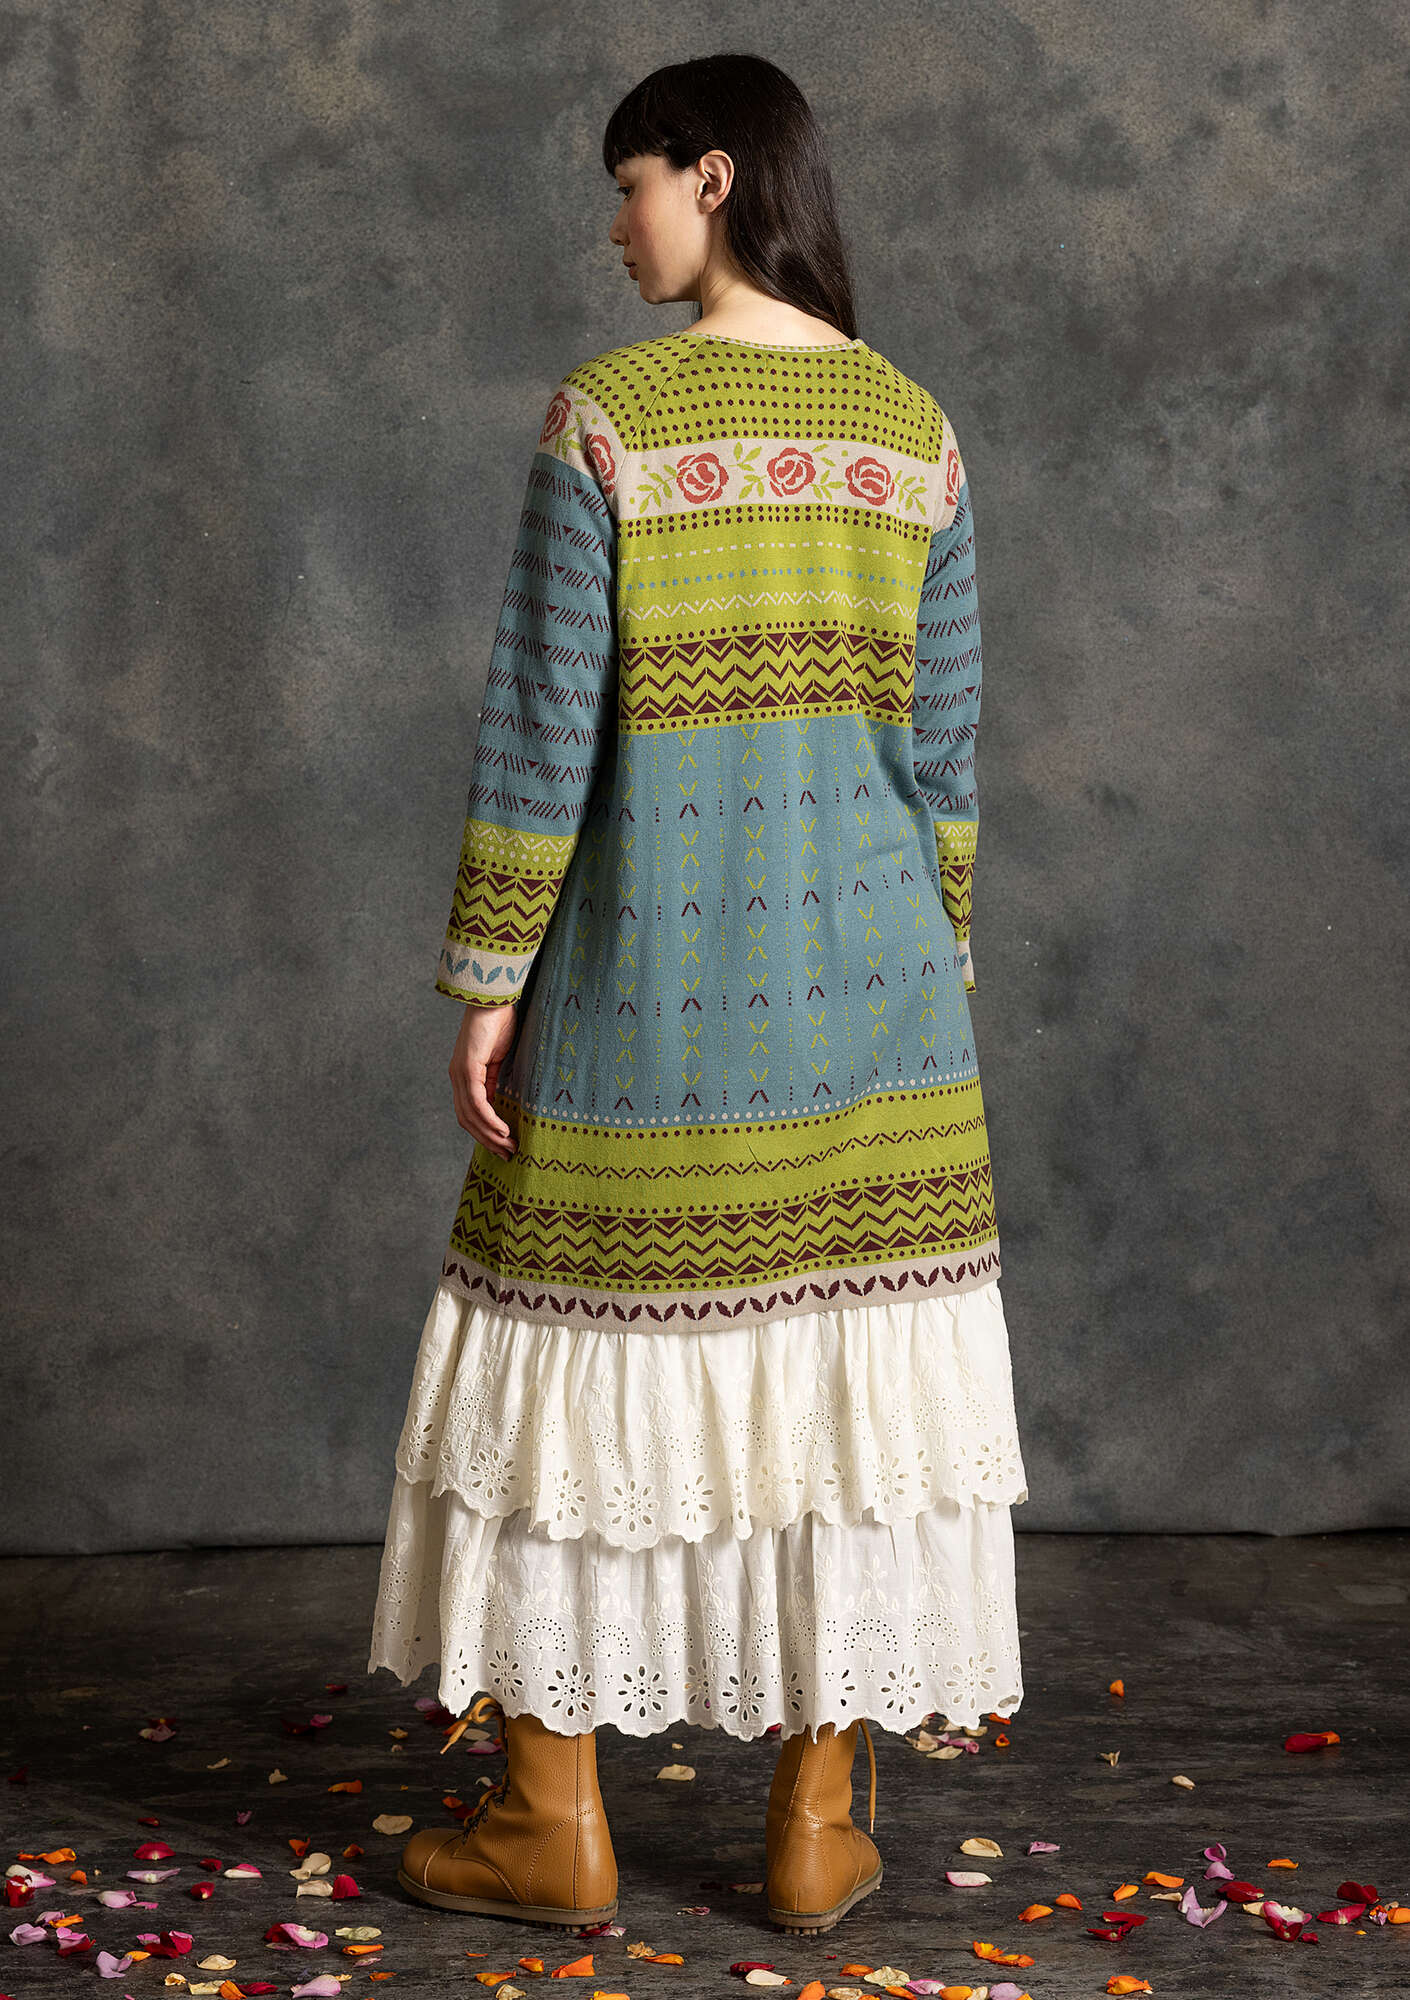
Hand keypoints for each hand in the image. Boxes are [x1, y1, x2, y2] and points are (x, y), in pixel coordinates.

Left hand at [448, 1001, 518, 1159]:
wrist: (495, 999)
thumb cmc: (501, 1024)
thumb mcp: (501, 1060)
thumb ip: (497, 1081)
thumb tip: (504, 1105)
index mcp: (464, 1077)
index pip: (469, 1114)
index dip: (484, 1134)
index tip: (503, 1146)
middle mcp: (457, 1078)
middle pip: (467, 1121)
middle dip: (487, 1141)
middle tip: (508, 1155)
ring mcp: (460, 1074)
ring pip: (470, 1116)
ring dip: (490, 1135)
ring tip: (508, 1146)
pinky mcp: (467, 1068)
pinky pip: (477, 1102)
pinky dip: (489, 1119)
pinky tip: (503, 1129)